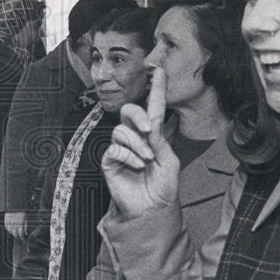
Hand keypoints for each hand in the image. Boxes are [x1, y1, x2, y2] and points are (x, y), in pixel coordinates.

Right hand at [4, 211, 27, 242]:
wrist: (14, 207)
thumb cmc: (21, 213)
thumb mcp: (26, 219)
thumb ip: (25, 227)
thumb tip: (26, 234)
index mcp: (20, 224)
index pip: (21, 235)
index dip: (23, 239)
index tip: (24, 242)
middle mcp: (14, 224)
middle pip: (15, 235)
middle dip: (18, 239)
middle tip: (20, 240)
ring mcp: (9, 224)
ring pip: (11, 233)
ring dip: (15, 234)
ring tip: (17, 233)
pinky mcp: (6, 223)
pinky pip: (8, 229)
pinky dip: (11, 231)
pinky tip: (13, 229)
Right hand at [101, 66, 179, 218]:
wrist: (151, 210)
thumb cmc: (162, 187)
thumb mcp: (169, 160)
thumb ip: (161, 138)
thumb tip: (153, 121)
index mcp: (153, 135)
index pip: (153, 107)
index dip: (156, 89)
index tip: (158, 70)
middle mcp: (135, 137)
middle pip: (129, 111)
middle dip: (138, 116)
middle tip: (150, 129)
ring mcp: (121, 148)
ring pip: (121, 130)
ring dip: (137, 144)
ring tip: (146, 160)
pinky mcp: (109, 160)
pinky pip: (115, 147)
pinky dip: (128, 156)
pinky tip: (135, 166)